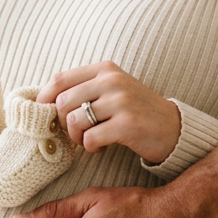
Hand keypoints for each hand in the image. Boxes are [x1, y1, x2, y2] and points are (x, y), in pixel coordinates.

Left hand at [38, 61, 180, 164]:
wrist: (173, 128)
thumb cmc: (134, 111)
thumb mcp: (111, 91)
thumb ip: (82, 90)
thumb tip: (44, 102)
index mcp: (105, 69)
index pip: (60, 79)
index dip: (45, 99)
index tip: (46, 114)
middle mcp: (113, 81)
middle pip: (63, 102)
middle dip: (64, 123)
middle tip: (77, 132)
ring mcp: (121, 101)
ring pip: (75, 120)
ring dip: (76, 137)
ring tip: (90, 140)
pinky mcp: (128, 124)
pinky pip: (90, 138)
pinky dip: (90, 147)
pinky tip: (102, 147)